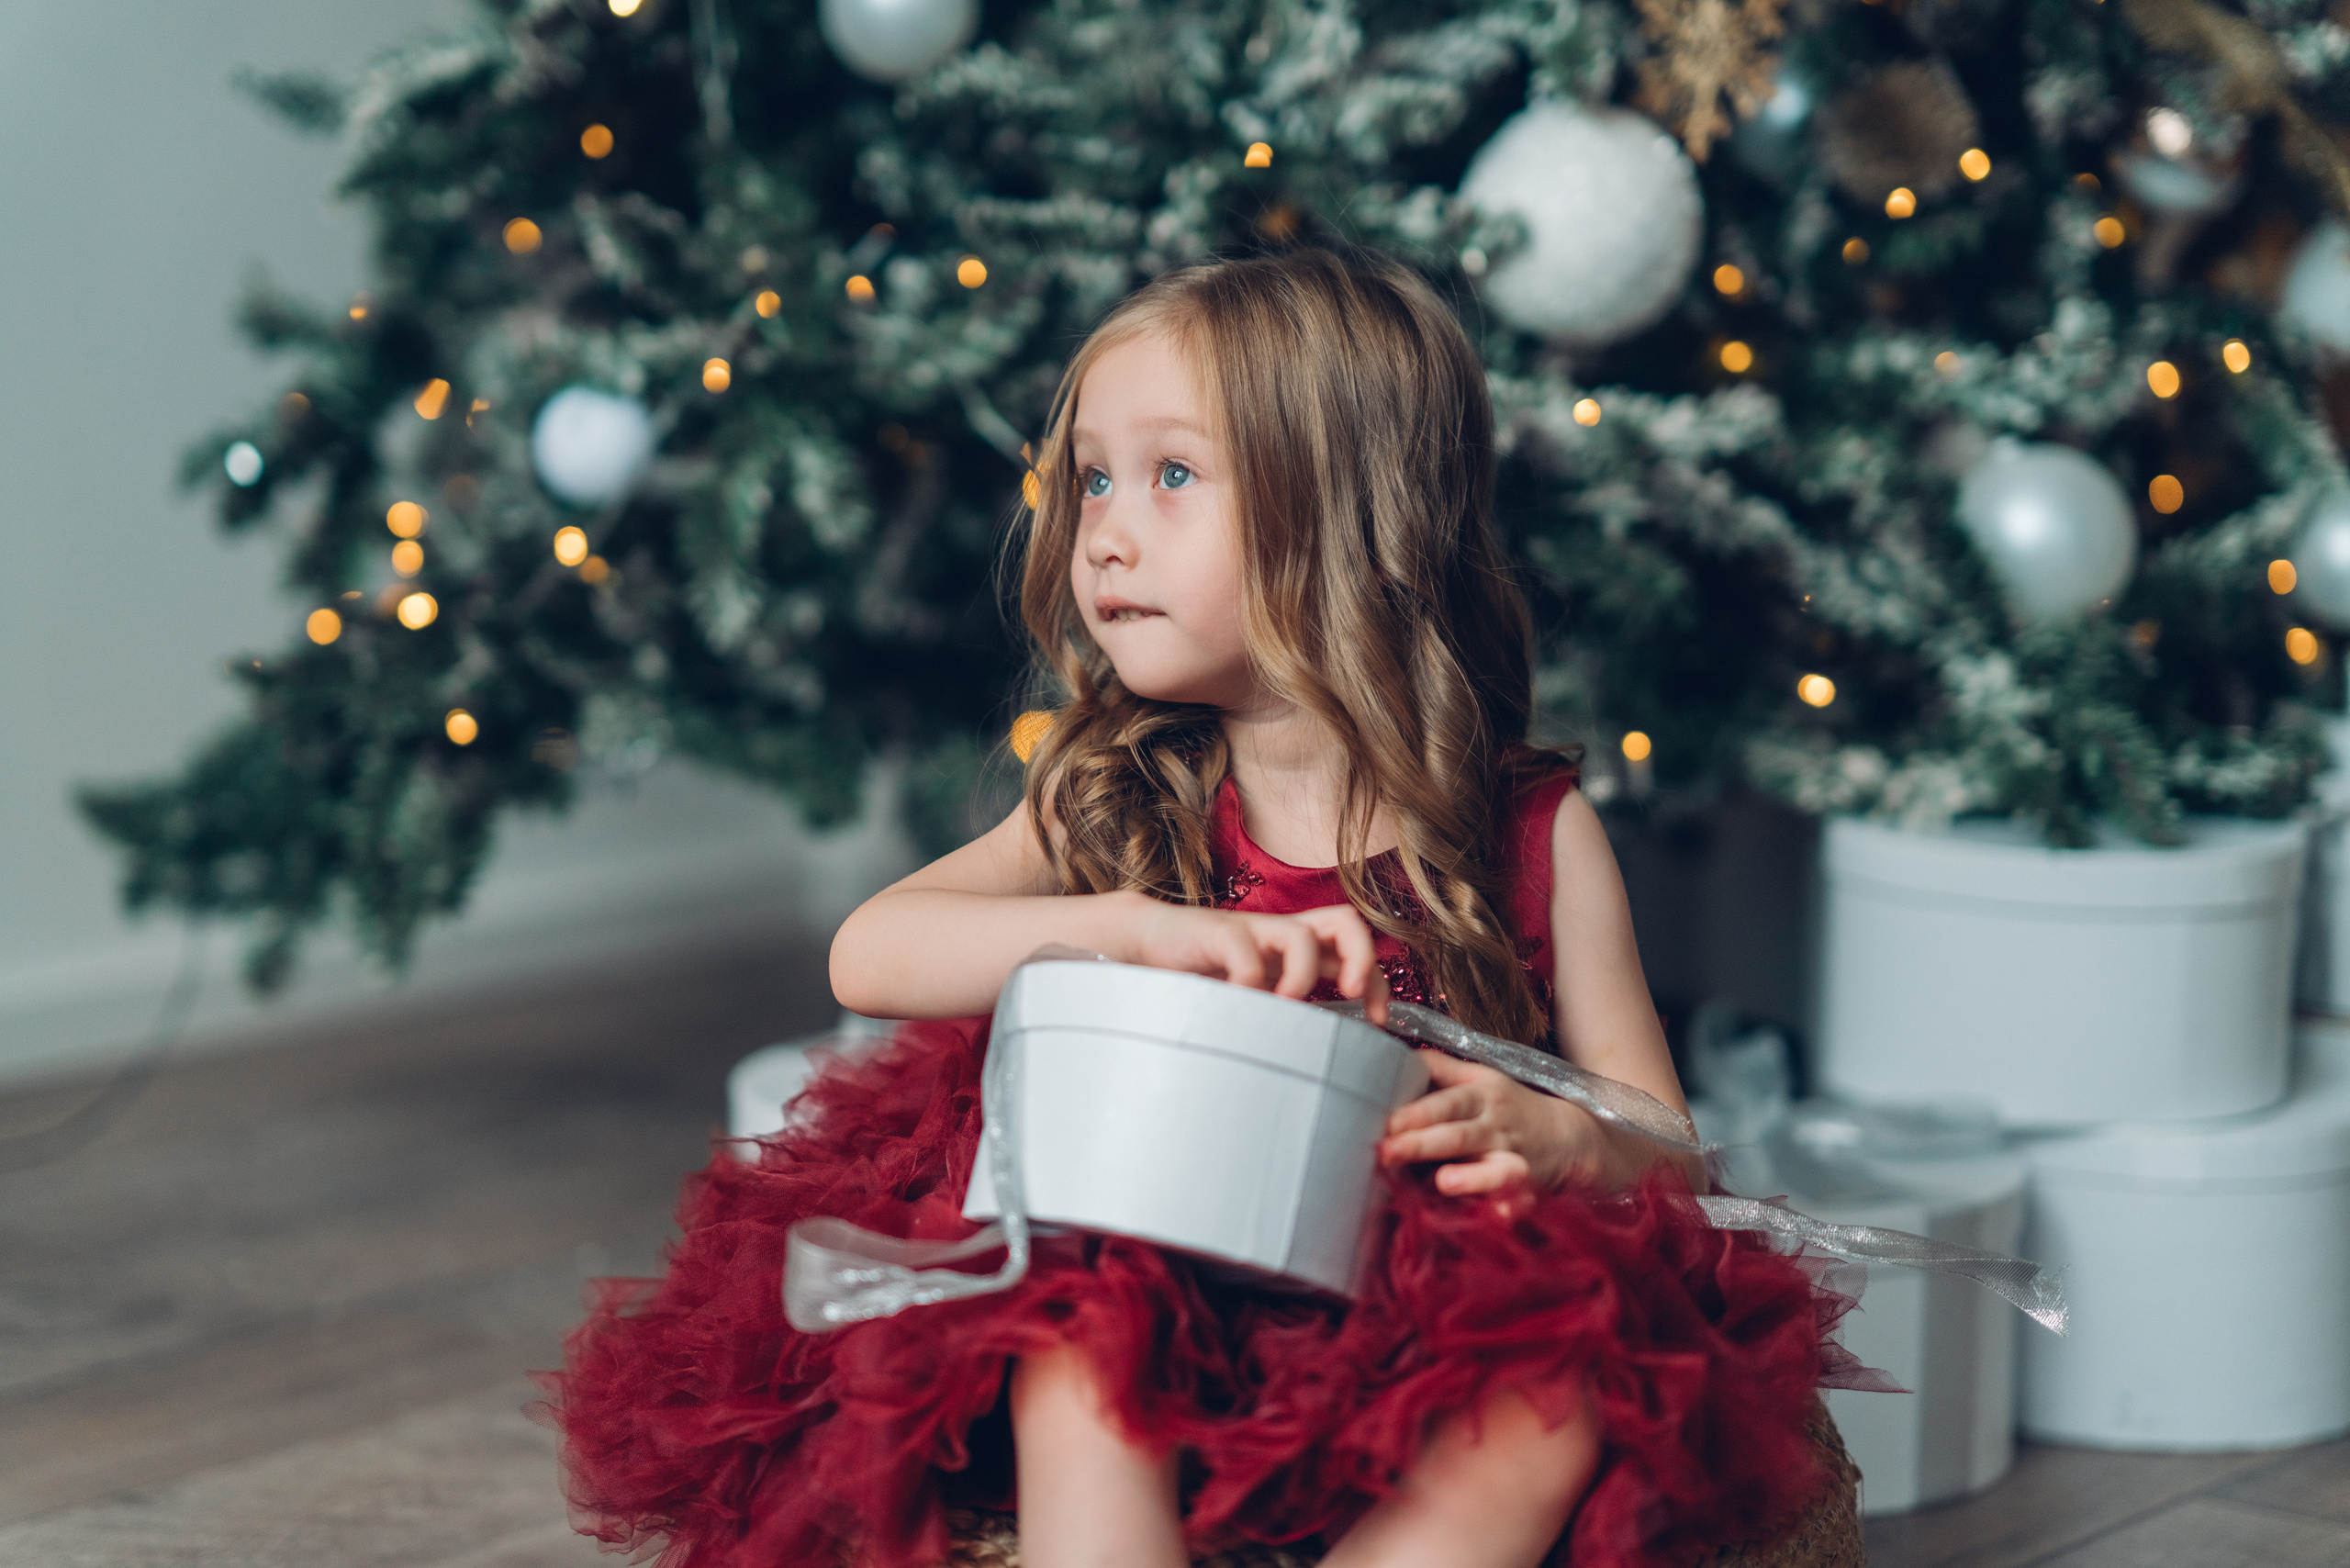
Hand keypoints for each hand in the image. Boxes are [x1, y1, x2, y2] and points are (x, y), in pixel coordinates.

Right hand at [1128, 901, 1389, 1023]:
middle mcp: (1281, 935)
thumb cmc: (1199, 975)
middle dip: (1362, 961)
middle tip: (1349, 997)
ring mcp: (1252, 932)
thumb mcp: (1251, 997)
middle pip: (1347, 921)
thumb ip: (1280, 1016)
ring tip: (1285, 1006)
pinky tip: (1237, 1006)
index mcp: (1294, 949)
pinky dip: (1249, 983)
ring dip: (1302, 977)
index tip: (1378, 1024)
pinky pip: (1245, 952)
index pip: (1355, 948)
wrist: (1142, 942)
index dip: (1377, 981)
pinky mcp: (1218, 933)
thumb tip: (1314, 1066)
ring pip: (1302, 935)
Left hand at [1378, 1050, 1604, 1195]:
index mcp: (1480, 1097)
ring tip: (1443, 1182)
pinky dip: (1511, 1208)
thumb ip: (1438, 1068)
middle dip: (1423, 1145)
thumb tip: (1393, 1052)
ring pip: (1495, 1168)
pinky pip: (1522, 1201)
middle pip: (1459, 1135)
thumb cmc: (1508, 1106)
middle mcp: (1495, 1127)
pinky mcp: (1528, 1189)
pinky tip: (1498, 1214)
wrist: (1568, 1136)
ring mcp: (1513, 1159)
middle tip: (1386, 1153)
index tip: (1387, 1122)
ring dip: (1471, 1177)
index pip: (1447, 1102)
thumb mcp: (1479, 1078)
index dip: (1418, 1112)